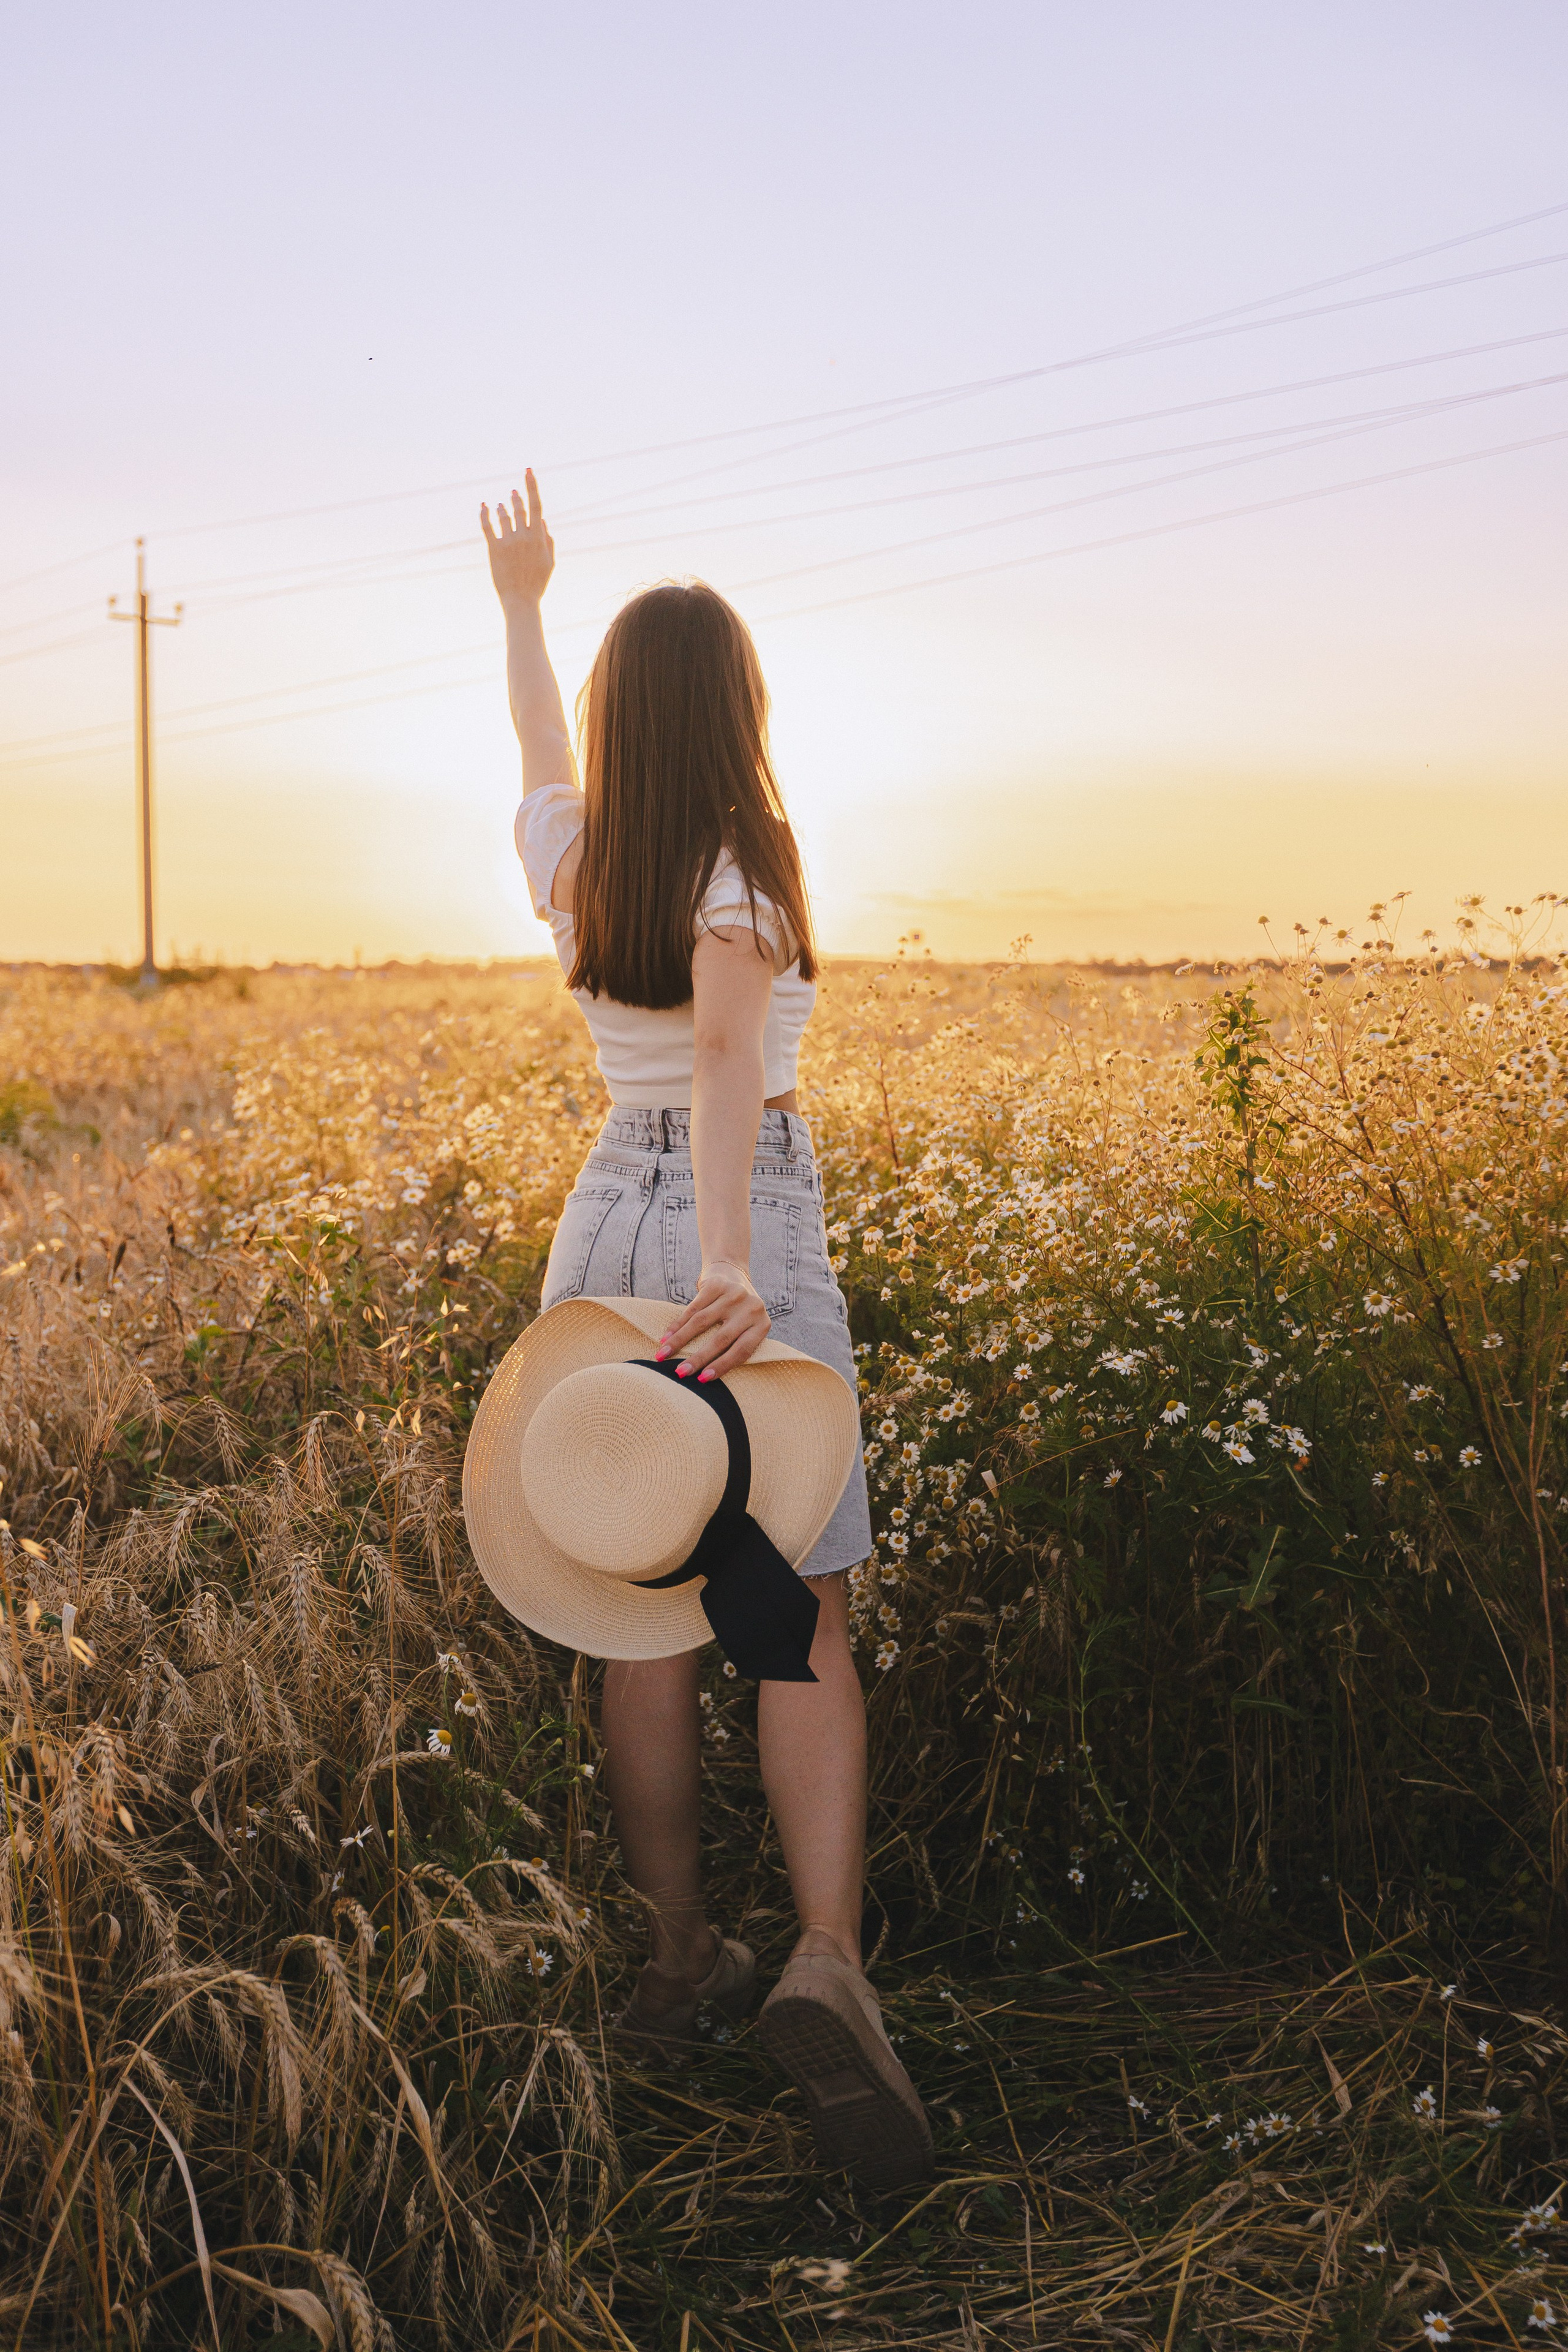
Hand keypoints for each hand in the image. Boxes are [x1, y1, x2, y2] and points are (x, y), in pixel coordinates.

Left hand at [481, 470, 554, 607]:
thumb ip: (548, 540)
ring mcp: (508, 542)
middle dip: (516, 497)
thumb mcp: (549, 562)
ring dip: (501, 507)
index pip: (536, 505)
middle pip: (519, 508)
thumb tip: (543, 520)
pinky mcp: (494, 549)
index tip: (528, 470)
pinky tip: (483, 506)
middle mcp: (524, 536)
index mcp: (539, 538)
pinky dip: (484, 514)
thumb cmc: (537, 583)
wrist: (521, 600)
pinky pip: (487, 526)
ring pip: (503, 516)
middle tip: (513, 493)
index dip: (532, 486)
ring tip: (500, 505)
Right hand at [656, 1260, 770, 1381]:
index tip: (703, 1379)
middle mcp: (751, 1308)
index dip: (721, 1366)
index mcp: (762, 1324)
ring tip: (663, 1356)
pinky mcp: (716, 1285)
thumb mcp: (745, 1325)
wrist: (731, 1271)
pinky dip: (676, 1325)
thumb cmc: (736, 1310)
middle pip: (721, 1339)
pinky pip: (692, 1309)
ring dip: (679, 1342)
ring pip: (701, 1323)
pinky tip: (666, 1338)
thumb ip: (734, 1344)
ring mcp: (733, 1294)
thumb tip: (705, 1374)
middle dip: (699, 1359)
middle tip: (681, 1373)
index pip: (742, 1351)